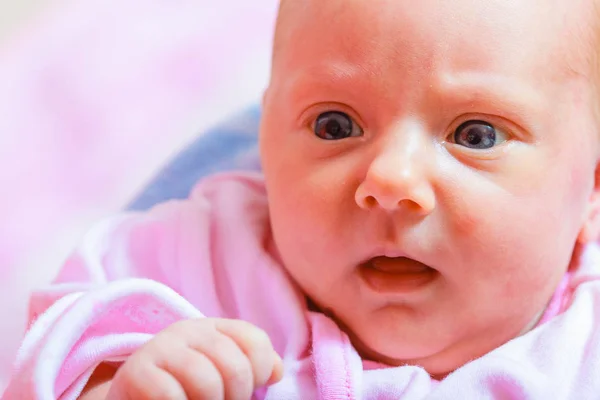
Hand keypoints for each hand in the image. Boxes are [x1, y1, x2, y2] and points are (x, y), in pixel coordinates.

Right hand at [107, 318, 283, 399]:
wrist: (132, 393)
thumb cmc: (183, 386)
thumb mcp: (218, 370)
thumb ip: (250, 367)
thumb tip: (277, 372)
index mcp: (213, 328)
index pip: (254, 341)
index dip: (260, 371)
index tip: (249, 389)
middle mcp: (189, 330)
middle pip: (236, 367)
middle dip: (236, 397)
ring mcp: (161, 348)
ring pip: (207, 382)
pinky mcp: (136, 372)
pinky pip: (170, 394)